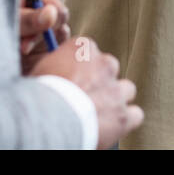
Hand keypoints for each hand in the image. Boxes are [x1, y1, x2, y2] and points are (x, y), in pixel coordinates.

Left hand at [18, 0, 70, 74]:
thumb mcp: (4, 17)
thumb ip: (28, 19)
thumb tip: (53, 14)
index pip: (57, 9)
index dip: (50, 23)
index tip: (34, 35)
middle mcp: (38, 8)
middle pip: (59, 25)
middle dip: (43, 37)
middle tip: (22, 48)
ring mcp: (36, 27)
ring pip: (55, 40)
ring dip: (38, 48)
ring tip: (17, 51)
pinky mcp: (33, 44)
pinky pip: (47, 52)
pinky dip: (37, 57)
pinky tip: (20, 58)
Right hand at [32, 35, 143, 149]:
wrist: (50, 119)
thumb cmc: (38, 93)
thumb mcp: (39, 69)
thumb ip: (54, 64)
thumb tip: (52, 69)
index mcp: (83, 47)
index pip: (87, 50)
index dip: (80, 66)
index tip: (72, 77)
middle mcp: (105, 63)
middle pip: (108, 68)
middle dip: (100, 81)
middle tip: (84, 96)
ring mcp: (116, 89)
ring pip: (125, 89)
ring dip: (115, 99)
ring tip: (99, 113)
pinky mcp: (124, 115)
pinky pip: (135, 114)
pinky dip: (126, 120)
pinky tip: (113, 127)